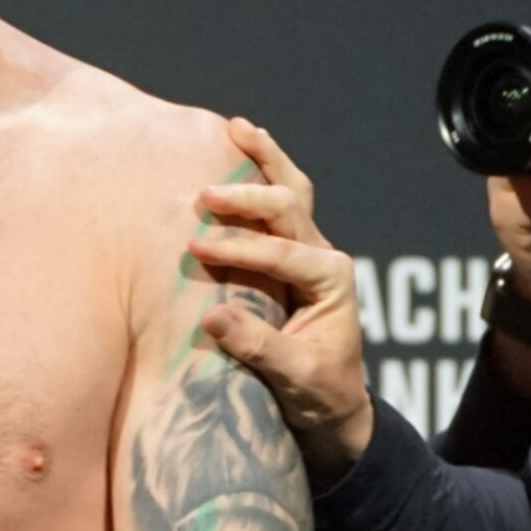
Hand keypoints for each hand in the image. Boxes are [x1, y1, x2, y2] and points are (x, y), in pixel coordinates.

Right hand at [189, 117, 373, 482]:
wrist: (334, 403)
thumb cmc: (319, 392)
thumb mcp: (295, 377)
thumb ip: (259, 347)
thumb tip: (212, 316)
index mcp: (333, 280)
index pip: (281, 253)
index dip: (239, 248)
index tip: (196, 249)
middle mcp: (325, 255)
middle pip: (288, 207)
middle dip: (246, 197)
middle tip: (203, 196)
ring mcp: (310, 249)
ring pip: (292, 190)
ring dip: (265, 158)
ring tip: (236, 127)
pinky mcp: (291, 252)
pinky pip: (283, 202)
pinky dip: (264, 170)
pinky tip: (240, 147)